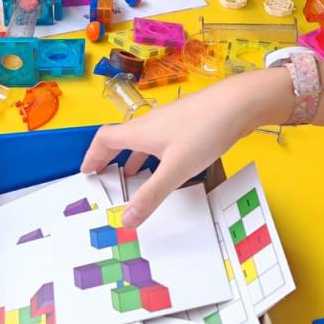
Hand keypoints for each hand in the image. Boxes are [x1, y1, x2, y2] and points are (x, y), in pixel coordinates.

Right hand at [81, 74, 261, 227]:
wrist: (237, 103)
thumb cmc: (204, 131)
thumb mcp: (176, 169)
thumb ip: (151, 195)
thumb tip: (125, 221)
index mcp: (140, 132)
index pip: (105, 139)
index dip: (92, 155)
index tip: (86, 171)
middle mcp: (151, 123)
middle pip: (121, 138)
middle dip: (109, 157)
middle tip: (102, 174)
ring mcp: (170, 121)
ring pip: (142, 139)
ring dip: (132, 157)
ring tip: (131, 176)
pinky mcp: (186, 122)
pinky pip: (160, 140)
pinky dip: (153, 154)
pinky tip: (166, 164)